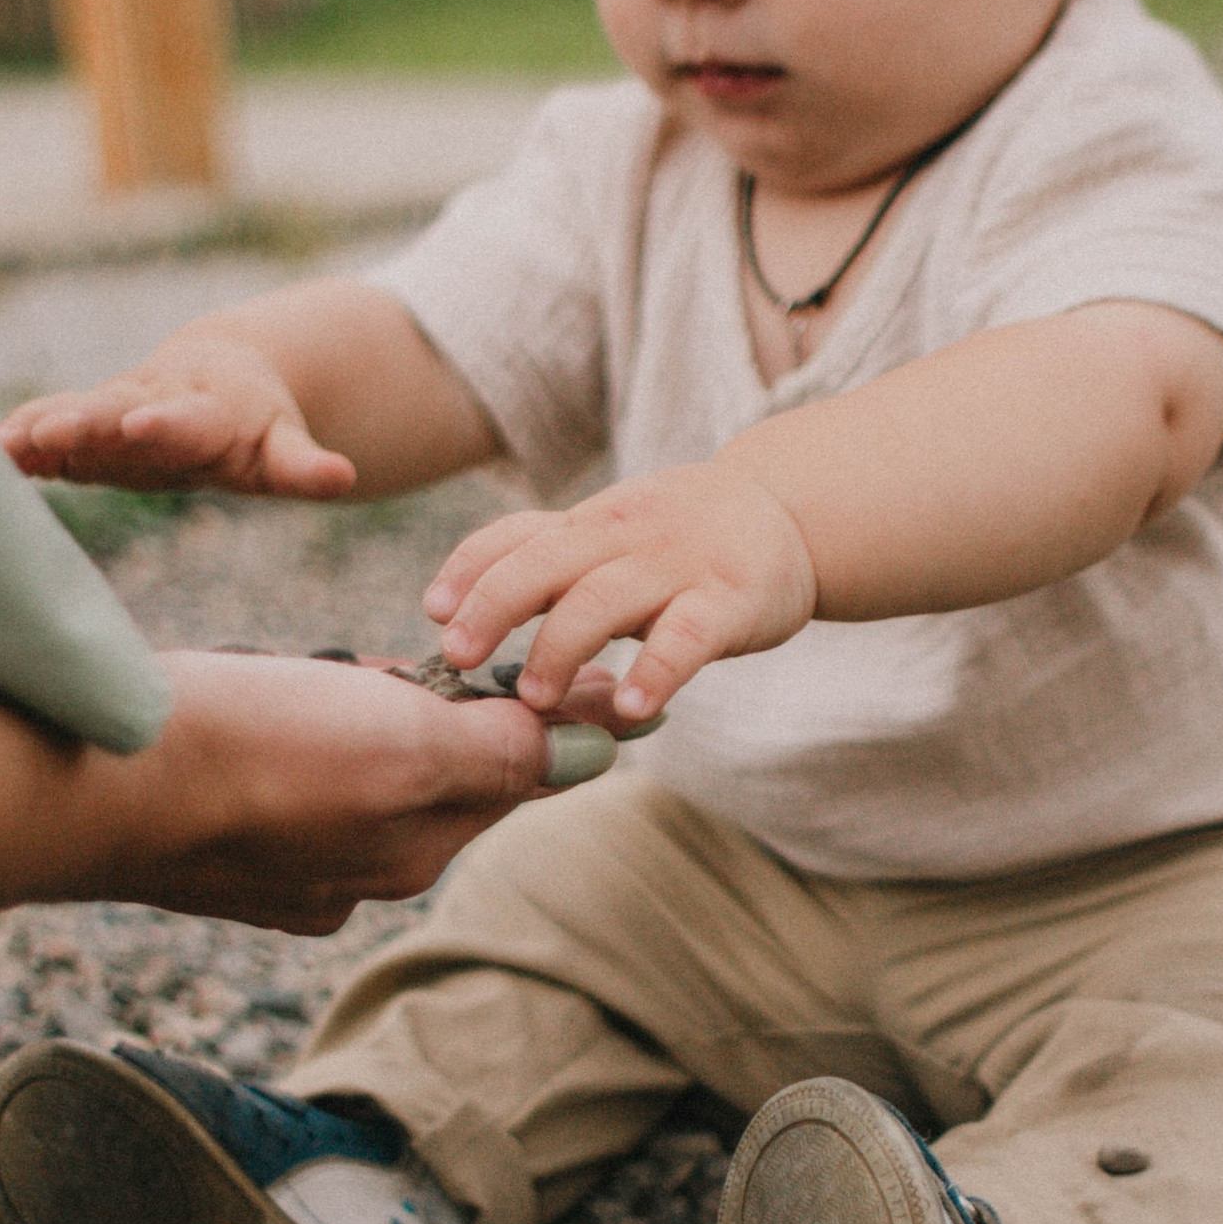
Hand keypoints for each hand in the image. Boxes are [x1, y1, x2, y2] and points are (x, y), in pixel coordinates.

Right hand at [0, 331, 354, 498]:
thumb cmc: (255, 429)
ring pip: (71, 414)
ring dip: (35, 430)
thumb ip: (303, 466)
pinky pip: (41, 426)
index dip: (163, 424)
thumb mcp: (283, 450)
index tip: (138, 425)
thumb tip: (344, 477)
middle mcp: (151, 401)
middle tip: (46, 435)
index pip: (187, 419)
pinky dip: (13, 438)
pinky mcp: (81, 422)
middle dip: (82, 422)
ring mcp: (111, 409)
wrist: (221, 378)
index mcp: (207, 411)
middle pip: (115, 410)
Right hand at [78, 650, 584, 932]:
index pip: (513, 775)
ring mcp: (278, 865)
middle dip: (427, 707)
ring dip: (352, 710)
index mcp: (412, 852)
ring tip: (320, 676)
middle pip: (434, 773)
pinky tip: (259, 702)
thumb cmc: (249, 753)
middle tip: (398, 662)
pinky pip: (283, 776)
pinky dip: (289, 728)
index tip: (546, 664)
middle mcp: (352, 873)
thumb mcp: (405, 744)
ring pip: (354, 769)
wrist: (82, 783)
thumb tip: (600, 752)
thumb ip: (501, 750)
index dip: (531, 708)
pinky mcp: (213, 844)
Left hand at [423, 460, 818, 721]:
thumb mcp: (611, 537)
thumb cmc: (679, 539)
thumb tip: (453, 618)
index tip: (432, 611)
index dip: (470, 568)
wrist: (790, 515)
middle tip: (456, 657)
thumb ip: (545, 566)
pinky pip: (687, 638)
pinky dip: (656, 672)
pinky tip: (629, 708)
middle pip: (546, 563)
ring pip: (605, 599)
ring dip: (561, 647)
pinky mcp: (729, 602)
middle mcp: (625, 537)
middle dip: (494, 606)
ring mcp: (677, 568)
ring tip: (533, 698)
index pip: (517, 534)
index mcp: (589, 524)